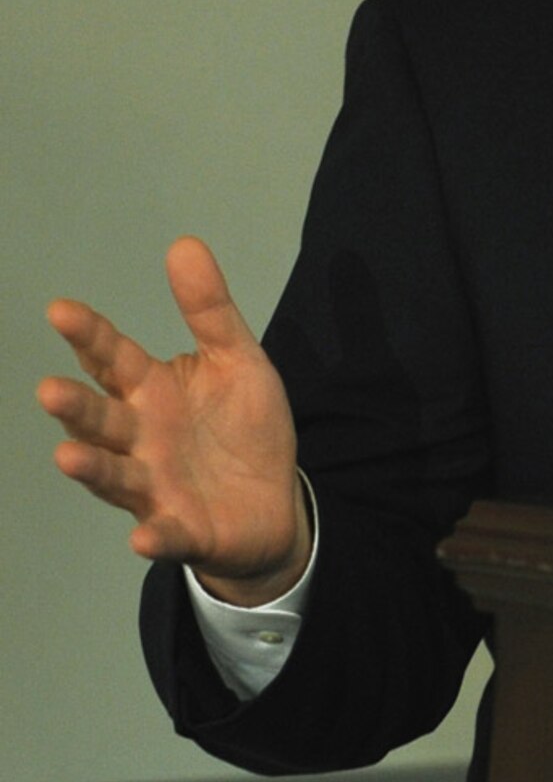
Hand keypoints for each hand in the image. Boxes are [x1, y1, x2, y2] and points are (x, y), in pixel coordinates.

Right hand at [39, 236, 310, 605]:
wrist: (274, 502)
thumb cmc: (242, 428)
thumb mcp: (236, 360)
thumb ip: (209, 310)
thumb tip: (184, 244)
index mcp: (152, 393)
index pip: (114, 359)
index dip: (90, 336)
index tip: (61, 309)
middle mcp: (141, 440)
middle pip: (103, 420)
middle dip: (76, 408)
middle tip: (50, 391)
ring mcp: (156, 487)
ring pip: (117, 477)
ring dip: (93, 469)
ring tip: (67, 456)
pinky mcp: (184, 530)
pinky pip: (166, 534)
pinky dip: (154, 536)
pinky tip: (142, 538)